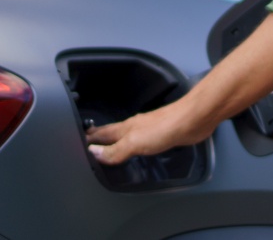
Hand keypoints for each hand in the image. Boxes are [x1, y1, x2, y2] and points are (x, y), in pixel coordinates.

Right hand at [84, 103, 211, 164]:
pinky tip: (137, 147)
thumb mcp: (134, 142)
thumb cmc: (165, 127)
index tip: (79, 141)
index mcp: (125, 128)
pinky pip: (142, 141)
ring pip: (127, 136)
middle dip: (100, 136)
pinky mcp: (162, 135)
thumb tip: (94, 153)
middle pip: (113, 132)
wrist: (193, 119)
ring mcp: (148, 130)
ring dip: (116, 140)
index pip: (102, 133)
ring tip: (109, 145)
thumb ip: (115, 150)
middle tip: (89, 140)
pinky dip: (134, 145)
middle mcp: (135, 127)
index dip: (90, 138)